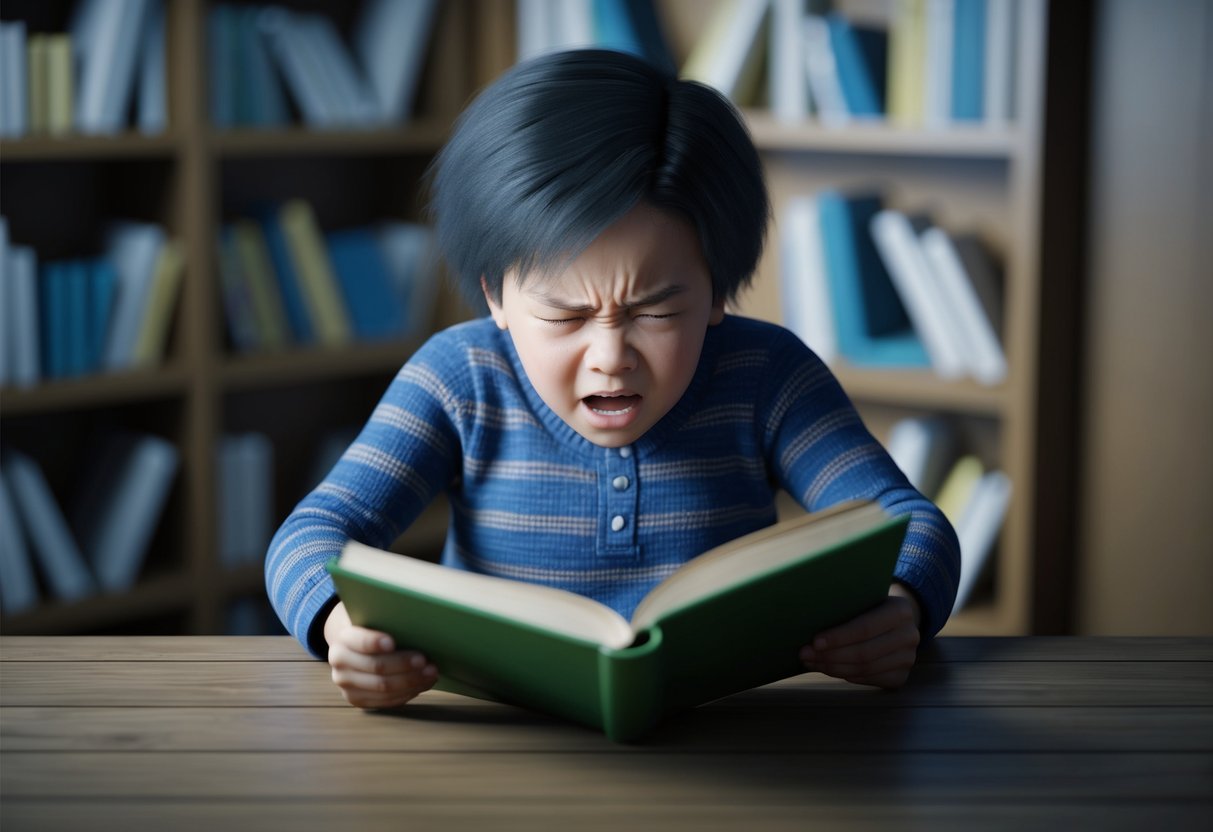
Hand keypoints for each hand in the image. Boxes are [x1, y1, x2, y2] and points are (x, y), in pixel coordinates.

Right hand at [324, 601, 437, 708]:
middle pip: (376, 667)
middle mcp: (340, 662)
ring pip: (383, 687)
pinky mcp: (357, 700)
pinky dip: (408, 692)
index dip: (375, 642)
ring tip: (431, 673)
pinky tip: (422, 683)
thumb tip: (419, 626)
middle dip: (403, 664)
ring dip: (411, 681)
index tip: (393, 642)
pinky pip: (386, 700)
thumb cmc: (375, 630)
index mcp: (344, 638)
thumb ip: (389, 623)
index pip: (359, 641)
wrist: (355, 648)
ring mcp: (347, 684)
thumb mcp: (376, 621)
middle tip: (424, 660)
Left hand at [799, 584, 921, 688]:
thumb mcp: (864, 598)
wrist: (896, 620)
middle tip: (805, 654)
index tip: (815, 642)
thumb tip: (808, 619)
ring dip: (833, 668)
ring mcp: (908, 658)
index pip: (866, 628)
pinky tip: (828, 668)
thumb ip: (846, 606)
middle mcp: (910, 635)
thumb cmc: (870, 606)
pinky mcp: (901, 675)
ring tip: (811, 661)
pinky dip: (846, 675)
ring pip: (865, 669)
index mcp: (901, 610)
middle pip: (864, 653)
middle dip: (830, 656)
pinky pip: (869, 679)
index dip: (839, 637)